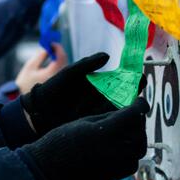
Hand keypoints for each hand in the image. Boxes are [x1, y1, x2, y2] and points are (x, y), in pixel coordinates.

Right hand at [14, 44, 67, 93]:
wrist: (25, 101)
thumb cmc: (25, 84)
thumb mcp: (30, 66)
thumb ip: (40, 55)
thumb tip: (48, 47)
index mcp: (52, 73)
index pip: (61, 56)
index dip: (57, 47)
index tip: (52, 42)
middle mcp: (59, 78)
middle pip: (64, 60)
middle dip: (58, 52)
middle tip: (51, 46)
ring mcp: (60, 83)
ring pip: (64, 66)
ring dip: (58, 58)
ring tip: (49, 53)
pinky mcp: (60, 85)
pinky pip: (62, 72)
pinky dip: (58, 65)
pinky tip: (51, 63)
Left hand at [21, 52, 144, 133]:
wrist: (39, 111)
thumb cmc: (53, 89)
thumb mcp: (69, 74)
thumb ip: (87, 64)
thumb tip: (107, 55)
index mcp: (97, 83)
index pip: (119, 79)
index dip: (131, 78)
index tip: (140, 76)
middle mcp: (101, 96)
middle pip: (123, 94)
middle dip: (132, 93)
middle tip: (139, 93)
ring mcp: (99, 111)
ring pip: (118, 108)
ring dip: (126, 107)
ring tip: (132, 106)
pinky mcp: (94, 123)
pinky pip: (109, 120)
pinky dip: (115, 119)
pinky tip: (120, 118)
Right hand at [22, 98, 148, 179]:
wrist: (50, 166)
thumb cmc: (63, 139)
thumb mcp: (86, 120)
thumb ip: (110, 117)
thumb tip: (127, 113)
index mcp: (108, 131)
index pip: (135, 114)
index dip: (140, 105)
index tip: (139, 102)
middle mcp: (117, 150)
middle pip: (140, 131)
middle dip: (137, 121)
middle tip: (130, 115)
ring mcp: (117, 166)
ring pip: (139, 147)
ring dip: (136, 137)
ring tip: (126, 131)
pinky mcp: (115, 176)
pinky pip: (131, 162)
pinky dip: (130, 153)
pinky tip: (119, 147)